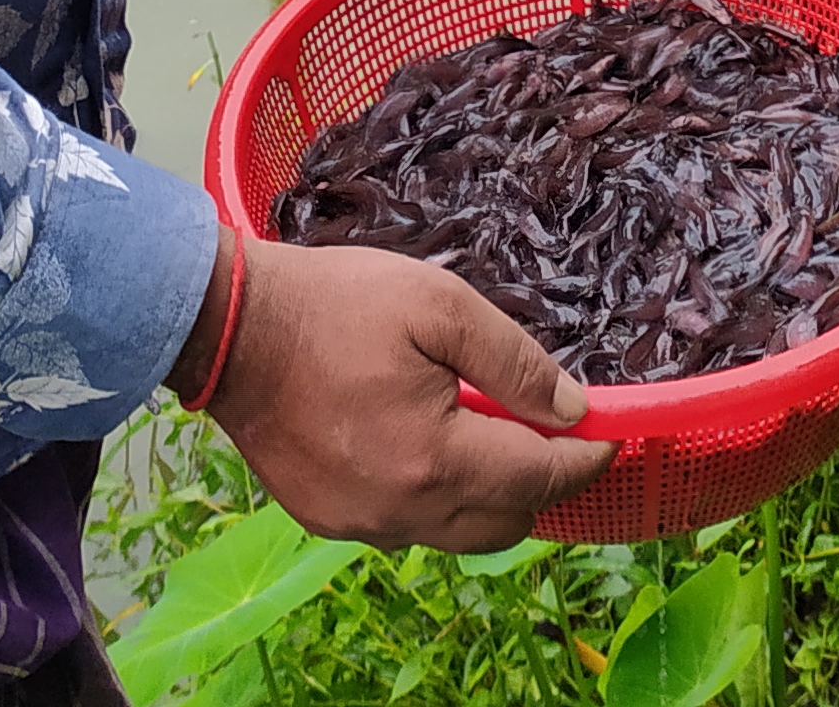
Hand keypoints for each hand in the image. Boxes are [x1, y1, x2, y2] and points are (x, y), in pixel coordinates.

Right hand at [200, 237, 610, 546]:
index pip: (537, 481)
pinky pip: (407, 527)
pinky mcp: (326, 519)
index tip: (608, 435)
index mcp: (434, 459)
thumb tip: (571, 408)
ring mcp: (358, 523)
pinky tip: (429, 444)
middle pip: (503, 525)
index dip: (584, 459)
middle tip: (550, 430)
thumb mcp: (440, 305)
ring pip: (456, 533)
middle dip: (540, 483)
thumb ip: (513, 362)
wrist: (230, 327)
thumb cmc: (335, 304)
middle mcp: (399, 511)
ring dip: (488, 494)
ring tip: (488, 430)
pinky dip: (435, 497)